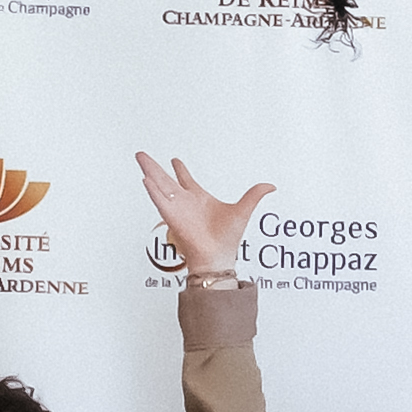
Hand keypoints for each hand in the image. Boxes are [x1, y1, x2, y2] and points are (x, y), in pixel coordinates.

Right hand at [137, 150, 275, 279]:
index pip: (185, 180)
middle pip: (166, 179)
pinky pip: (159, 200)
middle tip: (143, 155)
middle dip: (154, 166)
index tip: (174, 160)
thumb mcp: (243, 210)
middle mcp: (185, 202)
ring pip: (159, 185)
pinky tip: (146, 179)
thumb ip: (254, 195)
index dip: (179, 169)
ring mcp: (176, 208)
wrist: (218, 256)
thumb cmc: (227, 239)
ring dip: (149, 171)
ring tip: (141, 158)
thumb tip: (271, 186)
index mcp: (199, 199)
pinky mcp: (172, 216)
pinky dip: (153, 190)